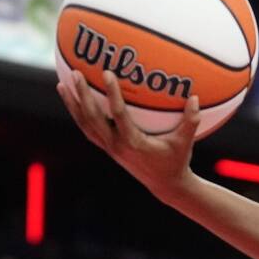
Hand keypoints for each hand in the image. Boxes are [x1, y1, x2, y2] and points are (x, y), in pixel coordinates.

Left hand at [58, 69, 200, 198]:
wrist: (165, 186)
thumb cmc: (176, 161)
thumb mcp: (185, 142)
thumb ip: (191, 120)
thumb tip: (196, 98)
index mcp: (133, 143)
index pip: (118, 115)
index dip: (112, 94)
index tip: (107, 73)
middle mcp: (116, 145)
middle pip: (92, 119)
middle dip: (82, 96)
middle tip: (75, 74)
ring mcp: (109, 148)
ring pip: (85, 124)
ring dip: (72, 104)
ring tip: (62, 83)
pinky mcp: (108, 148)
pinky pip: (88, 129)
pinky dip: (78, 114)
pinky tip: (72, 99)